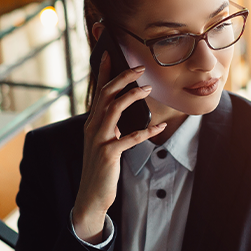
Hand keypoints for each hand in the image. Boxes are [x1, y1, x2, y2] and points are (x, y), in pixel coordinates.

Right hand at [72, 52, 166, 243]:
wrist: (90, 196)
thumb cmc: (101, 168)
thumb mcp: (103, 142)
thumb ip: (110, 125)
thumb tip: (124, 109)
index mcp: (91, 122)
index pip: (97, 91)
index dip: (103, 71)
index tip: (109, 53)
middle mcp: (92, 127)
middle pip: (105, 94)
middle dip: (122, 78)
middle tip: (139, 67)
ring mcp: (99, 139)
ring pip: (114, 109)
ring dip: (132, 96)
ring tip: (147, 89)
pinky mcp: (108, 154)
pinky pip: (130, 137)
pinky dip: (146, 131)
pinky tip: (159, 127)